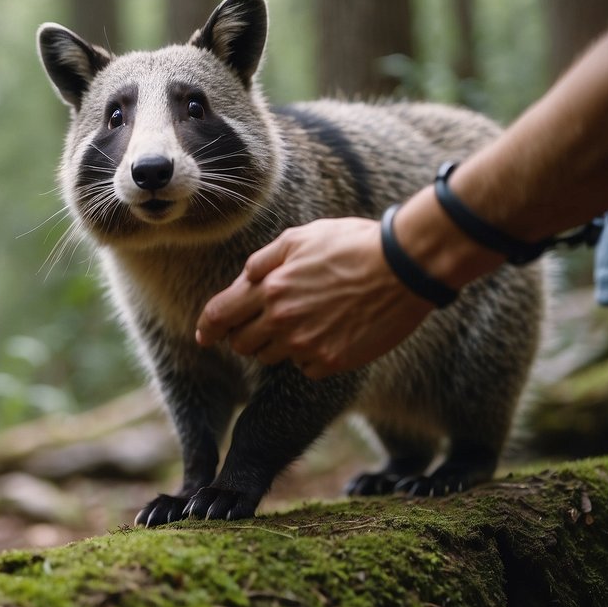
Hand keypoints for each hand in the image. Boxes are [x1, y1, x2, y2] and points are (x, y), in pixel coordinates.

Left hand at [195, 217, 433, 378]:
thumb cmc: (353, 245)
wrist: (404, 268)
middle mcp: (282, 320)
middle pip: (242, 343)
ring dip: (276, 344)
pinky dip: (308, 356)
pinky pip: (304, 368)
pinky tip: (326, 335)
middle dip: (244, 334)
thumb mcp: (301, 238)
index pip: (220, 315)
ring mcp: (306, 344)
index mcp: (269, 287)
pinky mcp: (332, 361)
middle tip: (261, 323)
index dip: (207, 327)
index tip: (203, 336)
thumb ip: (264, 260)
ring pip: (271, 357)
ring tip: (303, 322)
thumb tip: (244, 278)